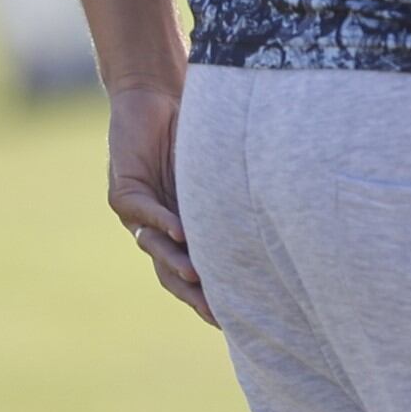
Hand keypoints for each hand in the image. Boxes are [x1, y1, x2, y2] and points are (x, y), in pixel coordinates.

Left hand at [106, 84, 215, 327]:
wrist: (154, 94)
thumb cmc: (193, 128)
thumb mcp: (217, 169)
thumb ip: (232, 192)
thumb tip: (288, 202)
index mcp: (184, 227)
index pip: (195, 271)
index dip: (212, 294)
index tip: (235, 318)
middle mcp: (160, 226)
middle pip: (172, 272)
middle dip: (194, 294)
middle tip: (216, 314)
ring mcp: (140, 213)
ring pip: (156, 247)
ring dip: (177, 262)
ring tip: (197, 277)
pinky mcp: (123, 194)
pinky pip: (144, 213)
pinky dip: (163, 222)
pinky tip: (182, 232)